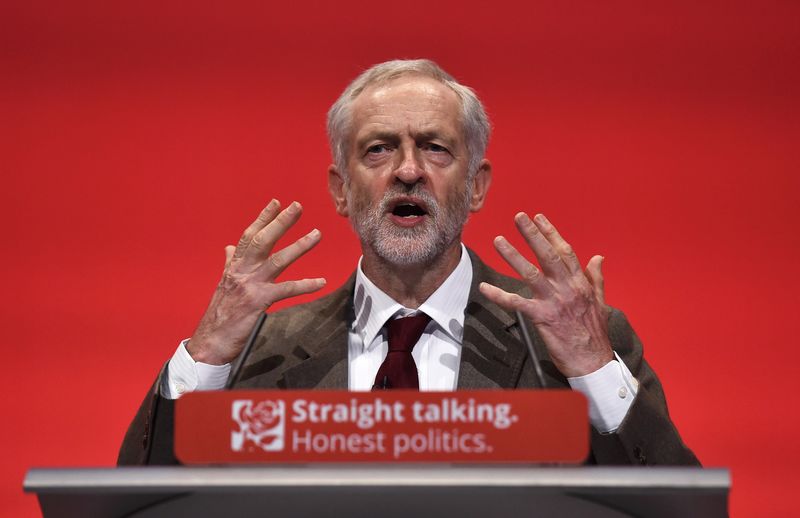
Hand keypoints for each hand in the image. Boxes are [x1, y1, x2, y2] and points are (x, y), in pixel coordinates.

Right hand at [186, 200, 325, 364]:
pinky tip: (321, 282)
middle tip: (297, 207)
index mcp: (234, 266)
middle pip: (262, 241)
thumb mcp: (223, 284)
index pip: (249, 236)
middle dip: (281, 222)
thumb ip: (230, 264)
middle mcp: (241, 272)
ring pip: (277, 260)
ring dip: (299, 246)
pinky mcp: (259, 302)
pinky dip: (305, 285)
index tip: (276, 202)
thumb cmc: (219, 314)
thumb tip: (230, 248)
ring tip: (317, 234)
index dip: (263, 218)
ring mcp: (250, 286)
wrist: (211, 341)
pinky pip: (287, 290)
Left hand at [479, 212, 612, 376]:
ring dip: (512, 256)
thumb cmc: (595, 333)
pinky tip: (484, 288)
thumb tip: (598, 257)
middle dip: (532, 234)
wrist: (594, 360)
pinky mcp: (542, 317)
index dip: (550, 232)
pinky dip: (498, 295)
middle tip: (518, 217)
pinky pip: (516, 303)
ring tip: (498, 240)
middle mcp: (567, 288)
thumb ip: (596, 278)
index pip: (565, 251)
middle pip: (548, 255)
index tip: (538, 217)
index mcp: (580, 283)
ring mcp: (554, 302)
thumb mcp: (600, 301)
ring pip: (531, 273)